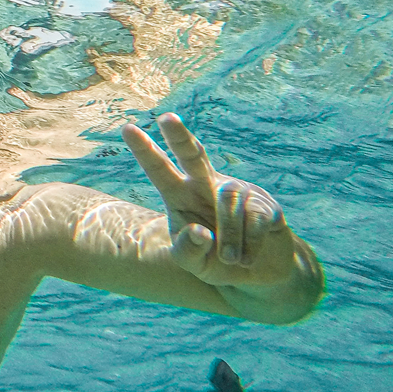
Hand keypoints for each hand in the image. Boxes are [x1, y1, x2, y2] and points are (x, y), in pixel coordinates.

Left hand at [123, 113, 294, 288]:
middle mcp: (206, 185)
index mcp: (180, 196)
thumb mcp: (194, 264)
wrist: (260, 273)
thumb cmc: (217, 263)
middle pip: (193, 155)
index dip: (145, 151)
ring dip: (230, 236)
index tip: (127, 128)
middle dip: (179, 136)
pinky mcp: (266, 202)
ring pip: (229, 199)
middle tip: (166, 118)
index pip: (160, 170)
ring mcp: (238, 190)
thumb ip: (188, 252)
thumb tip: (199, 231)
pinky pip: (255, 218)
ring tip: (230, 260)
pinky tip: (247, 259)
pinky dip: (249, 244)